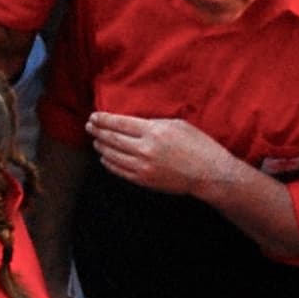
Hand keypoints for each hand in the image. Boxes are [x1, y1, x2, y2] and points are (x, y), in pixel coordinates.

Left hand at [84, 110, 241, 201]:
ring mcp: (142, 166)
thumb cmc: (198, 145)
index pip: (119, 123)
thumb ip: (152, 123)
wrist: (209, 173)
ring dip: (101, 147)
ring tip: (96, 141)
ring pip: (112, 155)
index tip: (94, 116)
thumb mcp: (177, 124)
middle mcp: (145, 149)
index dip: (103, 120)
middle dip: (97, 131)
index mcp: (154, 131)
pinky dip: (108, 163)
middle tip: (89, 126)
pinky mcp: (143, 180)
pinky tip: (105, 157)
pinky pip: (118, 170)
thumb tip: (131, 123)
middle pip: (112, 139)